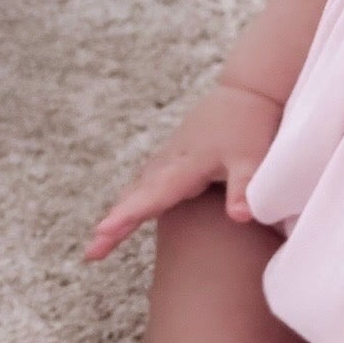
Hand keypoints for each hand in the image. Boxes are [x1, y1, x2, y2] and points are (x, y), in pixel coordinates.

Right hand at [83, 82, 281, 259]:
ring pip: (140, 186)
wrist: (248, 89)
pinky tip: (132, 203)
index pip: (152, 197)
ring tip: (104, 237)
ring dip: (122, 209)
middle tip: (91, 253)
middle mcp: (172, 160)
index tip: (101, 234)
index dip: (127, 217)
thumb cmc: (251, 124)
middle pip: (137, 195)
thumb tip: (240, 218)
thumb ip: (243, 188)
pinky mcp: (177, 152)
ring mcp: (172, 154)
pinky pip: (149, 178)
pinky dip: (135, 194)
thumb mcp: (252, 158)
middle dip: (115, 223)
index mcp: (186, 165)